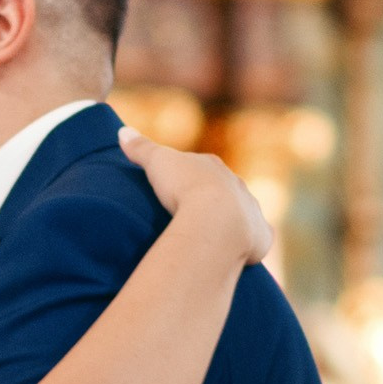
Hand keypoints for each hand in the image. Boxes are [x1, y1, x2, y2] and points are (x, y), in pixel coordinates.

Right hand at [117, 127, 273, 266]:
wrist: (218, 219)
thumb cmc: (185, 187)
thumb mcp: (156, 162)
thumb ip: (141, 148)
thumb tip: (122, 131)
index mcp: (212, 166)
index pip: (200, 167)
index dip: (188, 175)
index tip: (176, 184)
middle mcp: (236, 184)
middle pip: (224, 188)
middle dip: (213, 196)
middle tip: (194, 211)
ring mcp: (251, 209)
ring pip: (242, 210)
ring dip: (232, 219)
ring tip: (215, 234)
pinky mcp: (260, 235)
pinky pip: (258, 236)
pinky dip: (252, 242)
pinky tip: (242, 251)